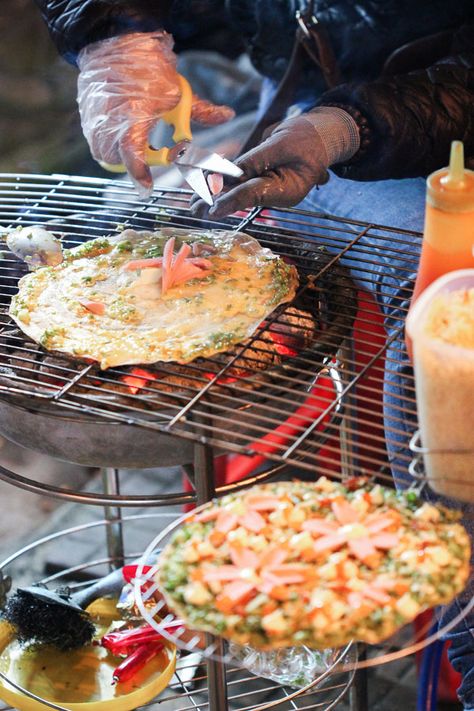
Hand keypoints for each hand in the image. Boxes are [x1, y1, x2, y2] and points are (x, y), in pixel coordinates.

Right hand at [77, 32, 234, 196]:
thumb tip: (228, 115)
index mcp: (132, 117)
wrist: (115, 44)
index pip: (132, 155)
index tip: (147, 188)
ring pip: (106, 155)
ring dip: (123, 153)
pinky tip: (124, 125)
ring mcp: (94, 122)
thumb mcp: (179, 92)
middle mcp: (108, 122)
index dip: (140, 174)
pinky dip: (111, 142)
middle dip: (138, 161)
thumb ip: (202, 111)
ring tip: (139, 134)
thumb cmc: (149, 69)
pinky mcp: (86, 119)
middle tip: (154, 148)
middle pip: (120, 161)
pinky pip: (97, 143)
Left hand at [191, 107, 359, 217]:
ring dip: (214, 195)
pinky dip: (221, 183)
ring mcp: (269, 187)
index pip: (254, 194)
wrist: (320, 136)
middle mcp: (276, 194)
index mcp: (288, 191)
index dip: (231, 200)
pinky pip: (238, 182)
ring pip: (237, 191)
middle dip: (216, 202)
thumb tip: (231, 170)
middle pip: (242, 197)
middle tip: (193, 210)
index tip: (212, 208)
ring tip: (192, 204)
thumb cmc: (308, 137)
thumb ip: (257, 158)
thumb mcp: (282, 143)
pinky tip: (204, 185)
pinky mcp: (261, 179)